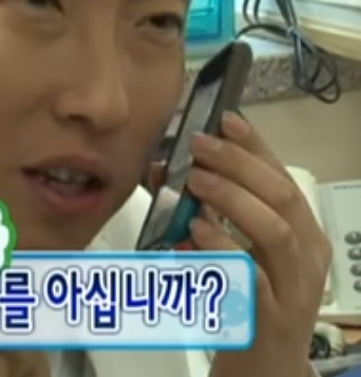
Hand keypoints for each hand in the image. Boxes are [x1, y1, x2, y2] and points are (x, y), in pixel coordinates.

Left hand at [186, 111, 331, 376]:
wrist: (266, 369)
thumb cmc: (250, 297)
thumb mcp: (235, 246)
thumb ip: (208, 209)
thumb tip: (164, 167)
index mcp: (302, 230)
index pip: (282, 176)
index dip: (255, 146)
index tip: (226, 119)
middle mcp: (307, 255)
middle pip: (282, 197)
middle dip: (239, 164)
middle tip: (199, 145)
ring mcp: (293, 288)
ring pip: (276, 232)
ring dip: (233, 199)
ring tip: (195, 180)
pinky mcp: (270, 318)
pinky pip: (251, 276)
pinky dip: (222, 247)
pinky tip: (195, 231)